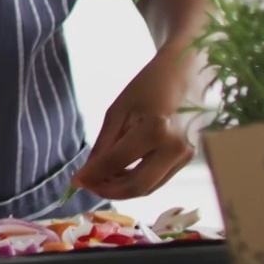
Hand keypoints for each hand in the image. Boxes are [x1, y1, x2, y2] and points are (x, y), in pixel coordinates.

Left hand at [73, 45, 201, 199]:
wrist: (186, 73)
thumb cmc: (149, 85)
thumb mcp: (119, 111)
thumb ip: (104, 145)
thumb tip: (87, 173)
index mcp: (155, 130)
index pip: (117, 163)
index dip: (93, 175)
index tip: (74, 180)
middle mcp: (174, 149)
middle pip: (137, 186)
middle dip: (108, 190)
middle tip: (87, 184)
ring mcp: (185, 156)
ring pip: (148, 188)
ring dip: (122, 189)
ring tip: (100, 179)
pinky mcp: (188, 159)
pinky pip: (158, 180)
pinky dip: (137, 182)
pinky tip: (120, 173)